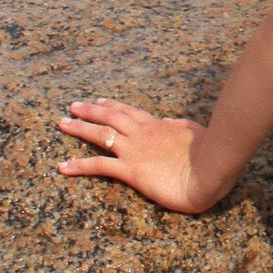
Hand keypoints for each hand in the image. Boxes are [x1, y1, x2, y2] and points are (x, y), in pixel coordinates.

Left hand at [57, 99, 213, 213]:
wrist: (210, 171)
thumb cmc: (210, 155)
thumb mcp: (195, 133)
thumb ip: (180, 126)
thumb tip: (169, 121)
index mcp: (158, 126)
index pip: (130, 112)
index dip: (113, 106)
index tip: (99, 101)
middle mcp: (142, 134)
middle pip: (110, 117)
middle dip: (90, 110)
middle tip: (73, 106)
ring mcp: (134, 150)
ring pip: (100, 134)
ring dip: (79, 128)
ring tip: (62, 124)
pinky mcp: (130, 170)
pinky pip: (99, 165)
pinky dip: (78, 165)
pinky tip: (63, 166)